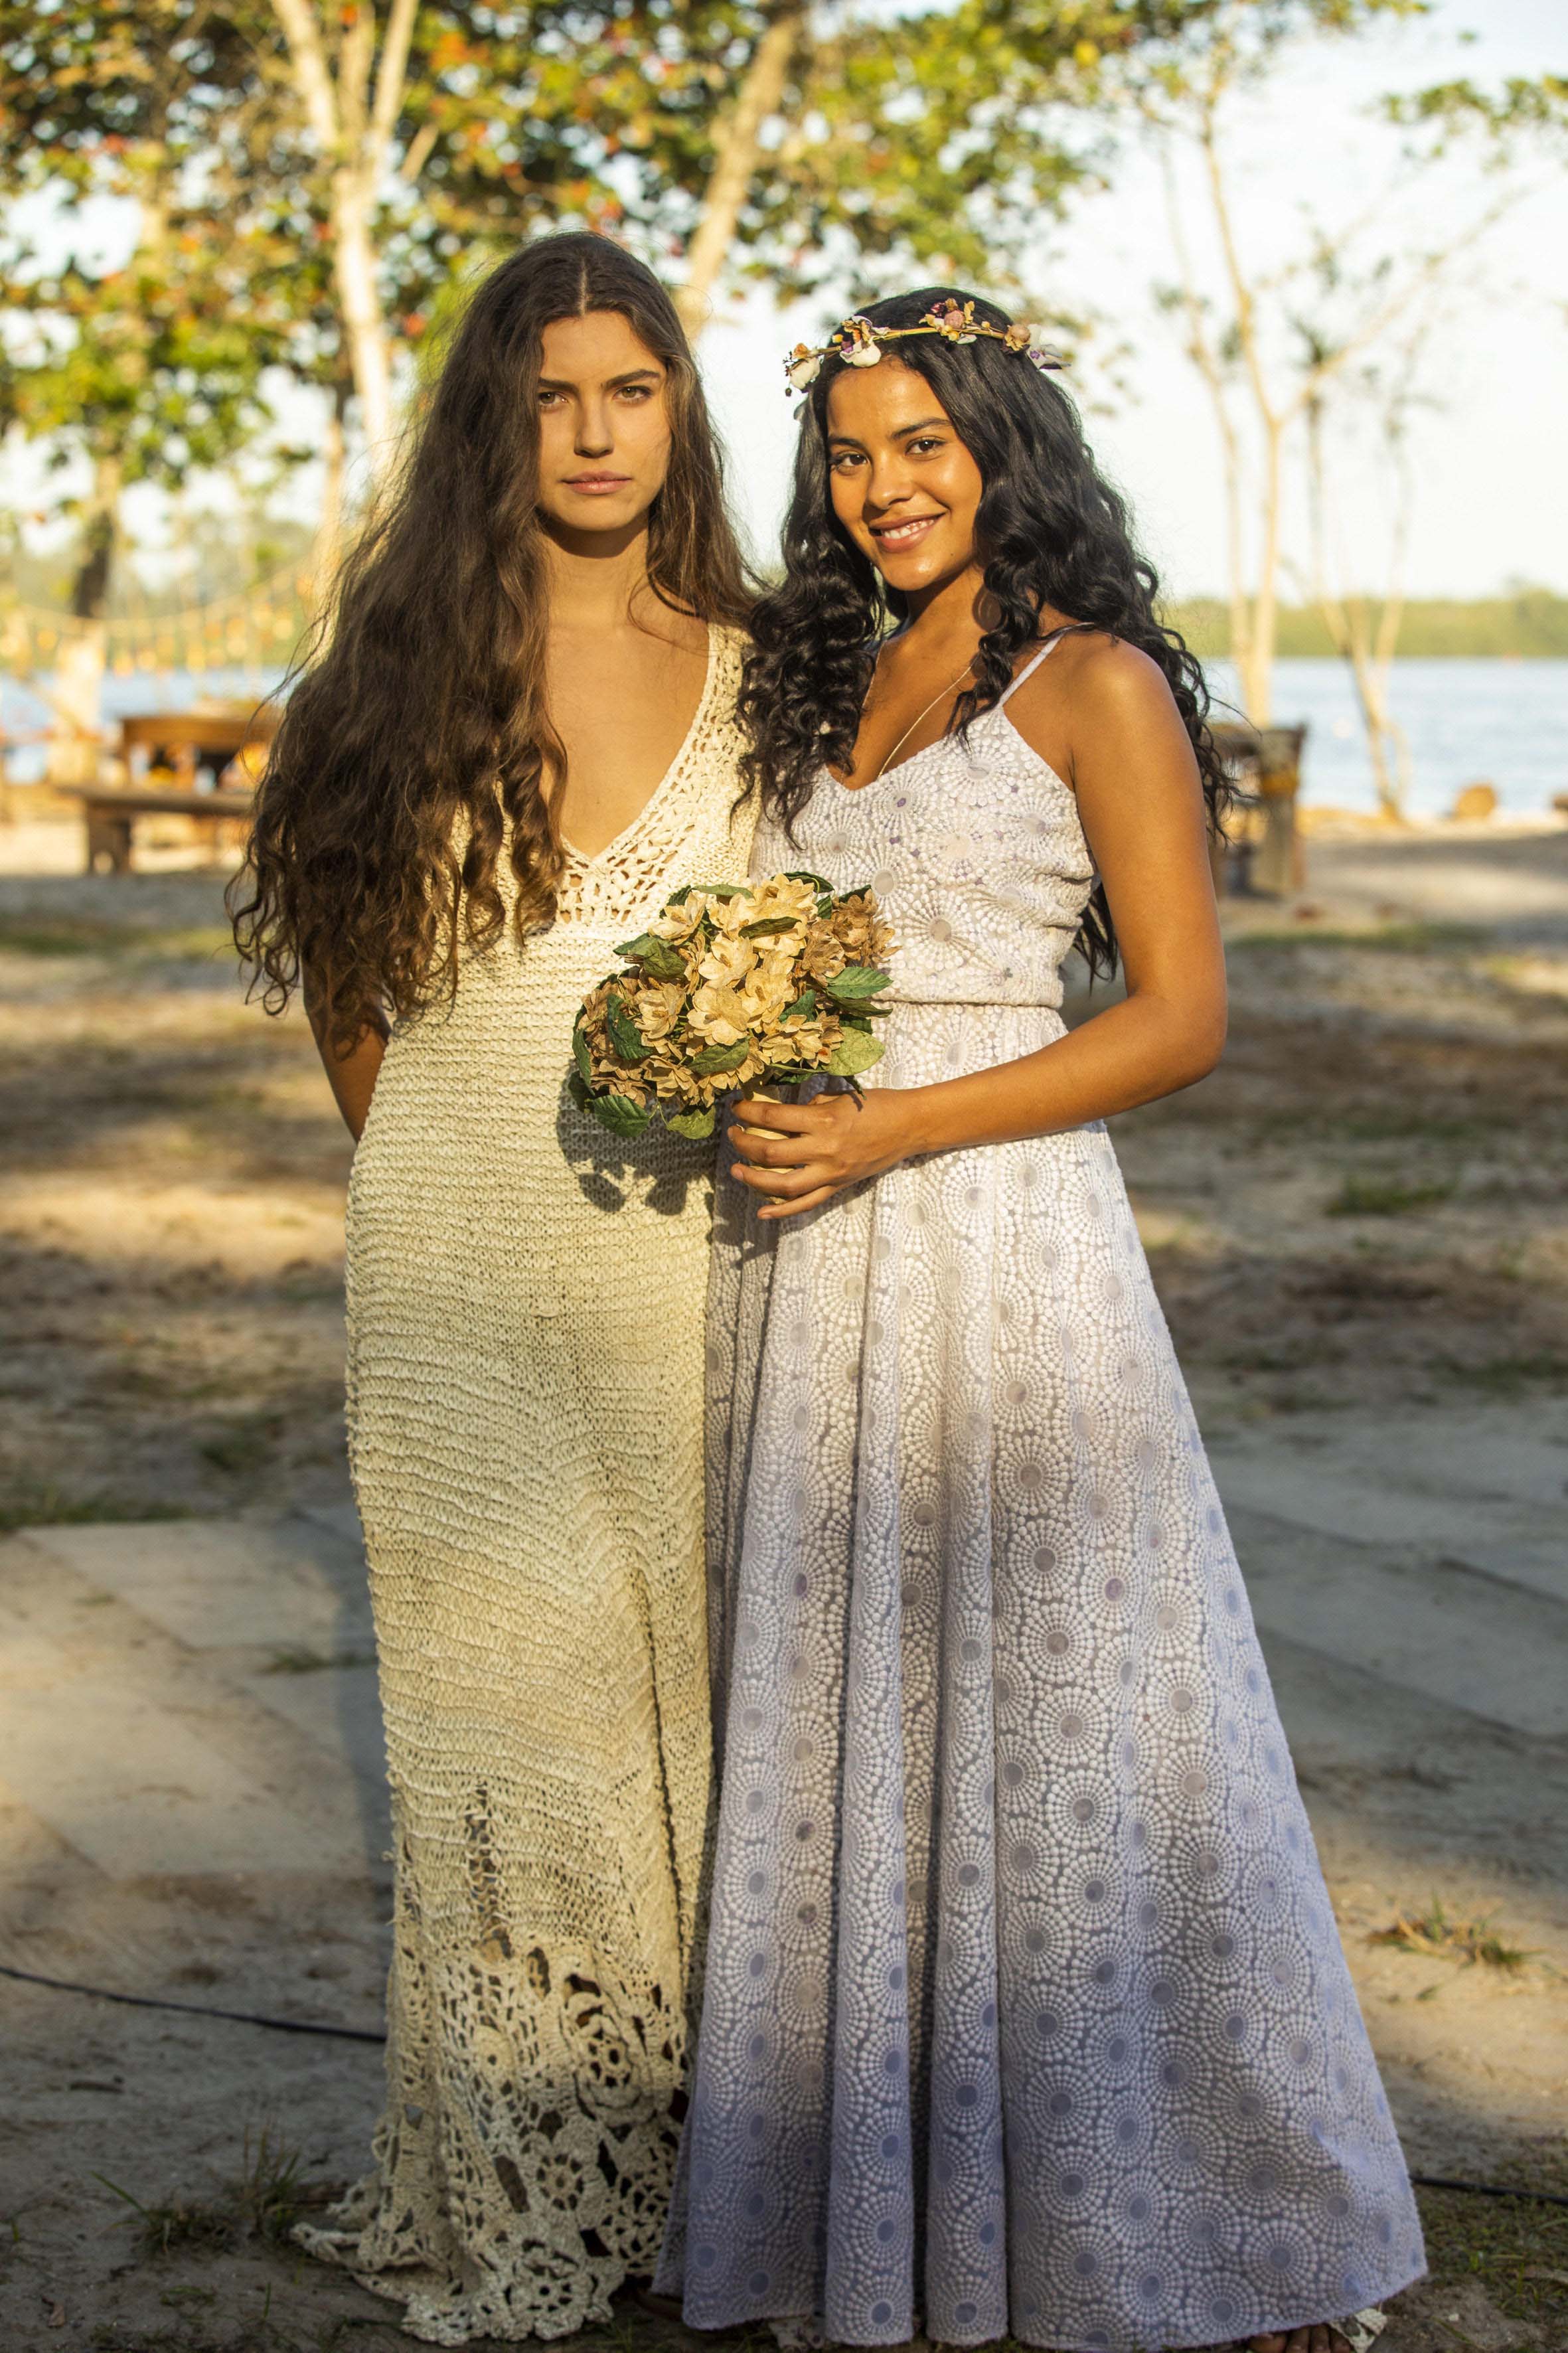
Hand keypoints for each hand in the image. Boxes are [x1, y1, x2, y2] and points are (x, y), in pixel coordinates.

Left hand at [728, 1087, 915, 1219]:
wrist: (909, 1127)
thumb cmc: (877, 1105)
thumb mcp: (840, 1097)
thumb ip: (811, 1107)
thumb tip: (786, 1117)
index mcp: (823, 1119)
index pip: (773, 1116)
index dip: (748, 1111)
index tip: (736, 1108)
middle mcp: (824, 1149)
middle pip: (770, 1151)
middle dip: (744, 1143)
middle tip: (733, 1135)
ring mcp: (831, 1172)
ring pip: (783, 1184)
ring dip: (754, 1179)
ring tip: (736, 1171)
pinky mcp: (838, 1186)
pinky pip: (806, 1204)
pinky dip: (782, 1211)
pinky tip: (763, 1212)